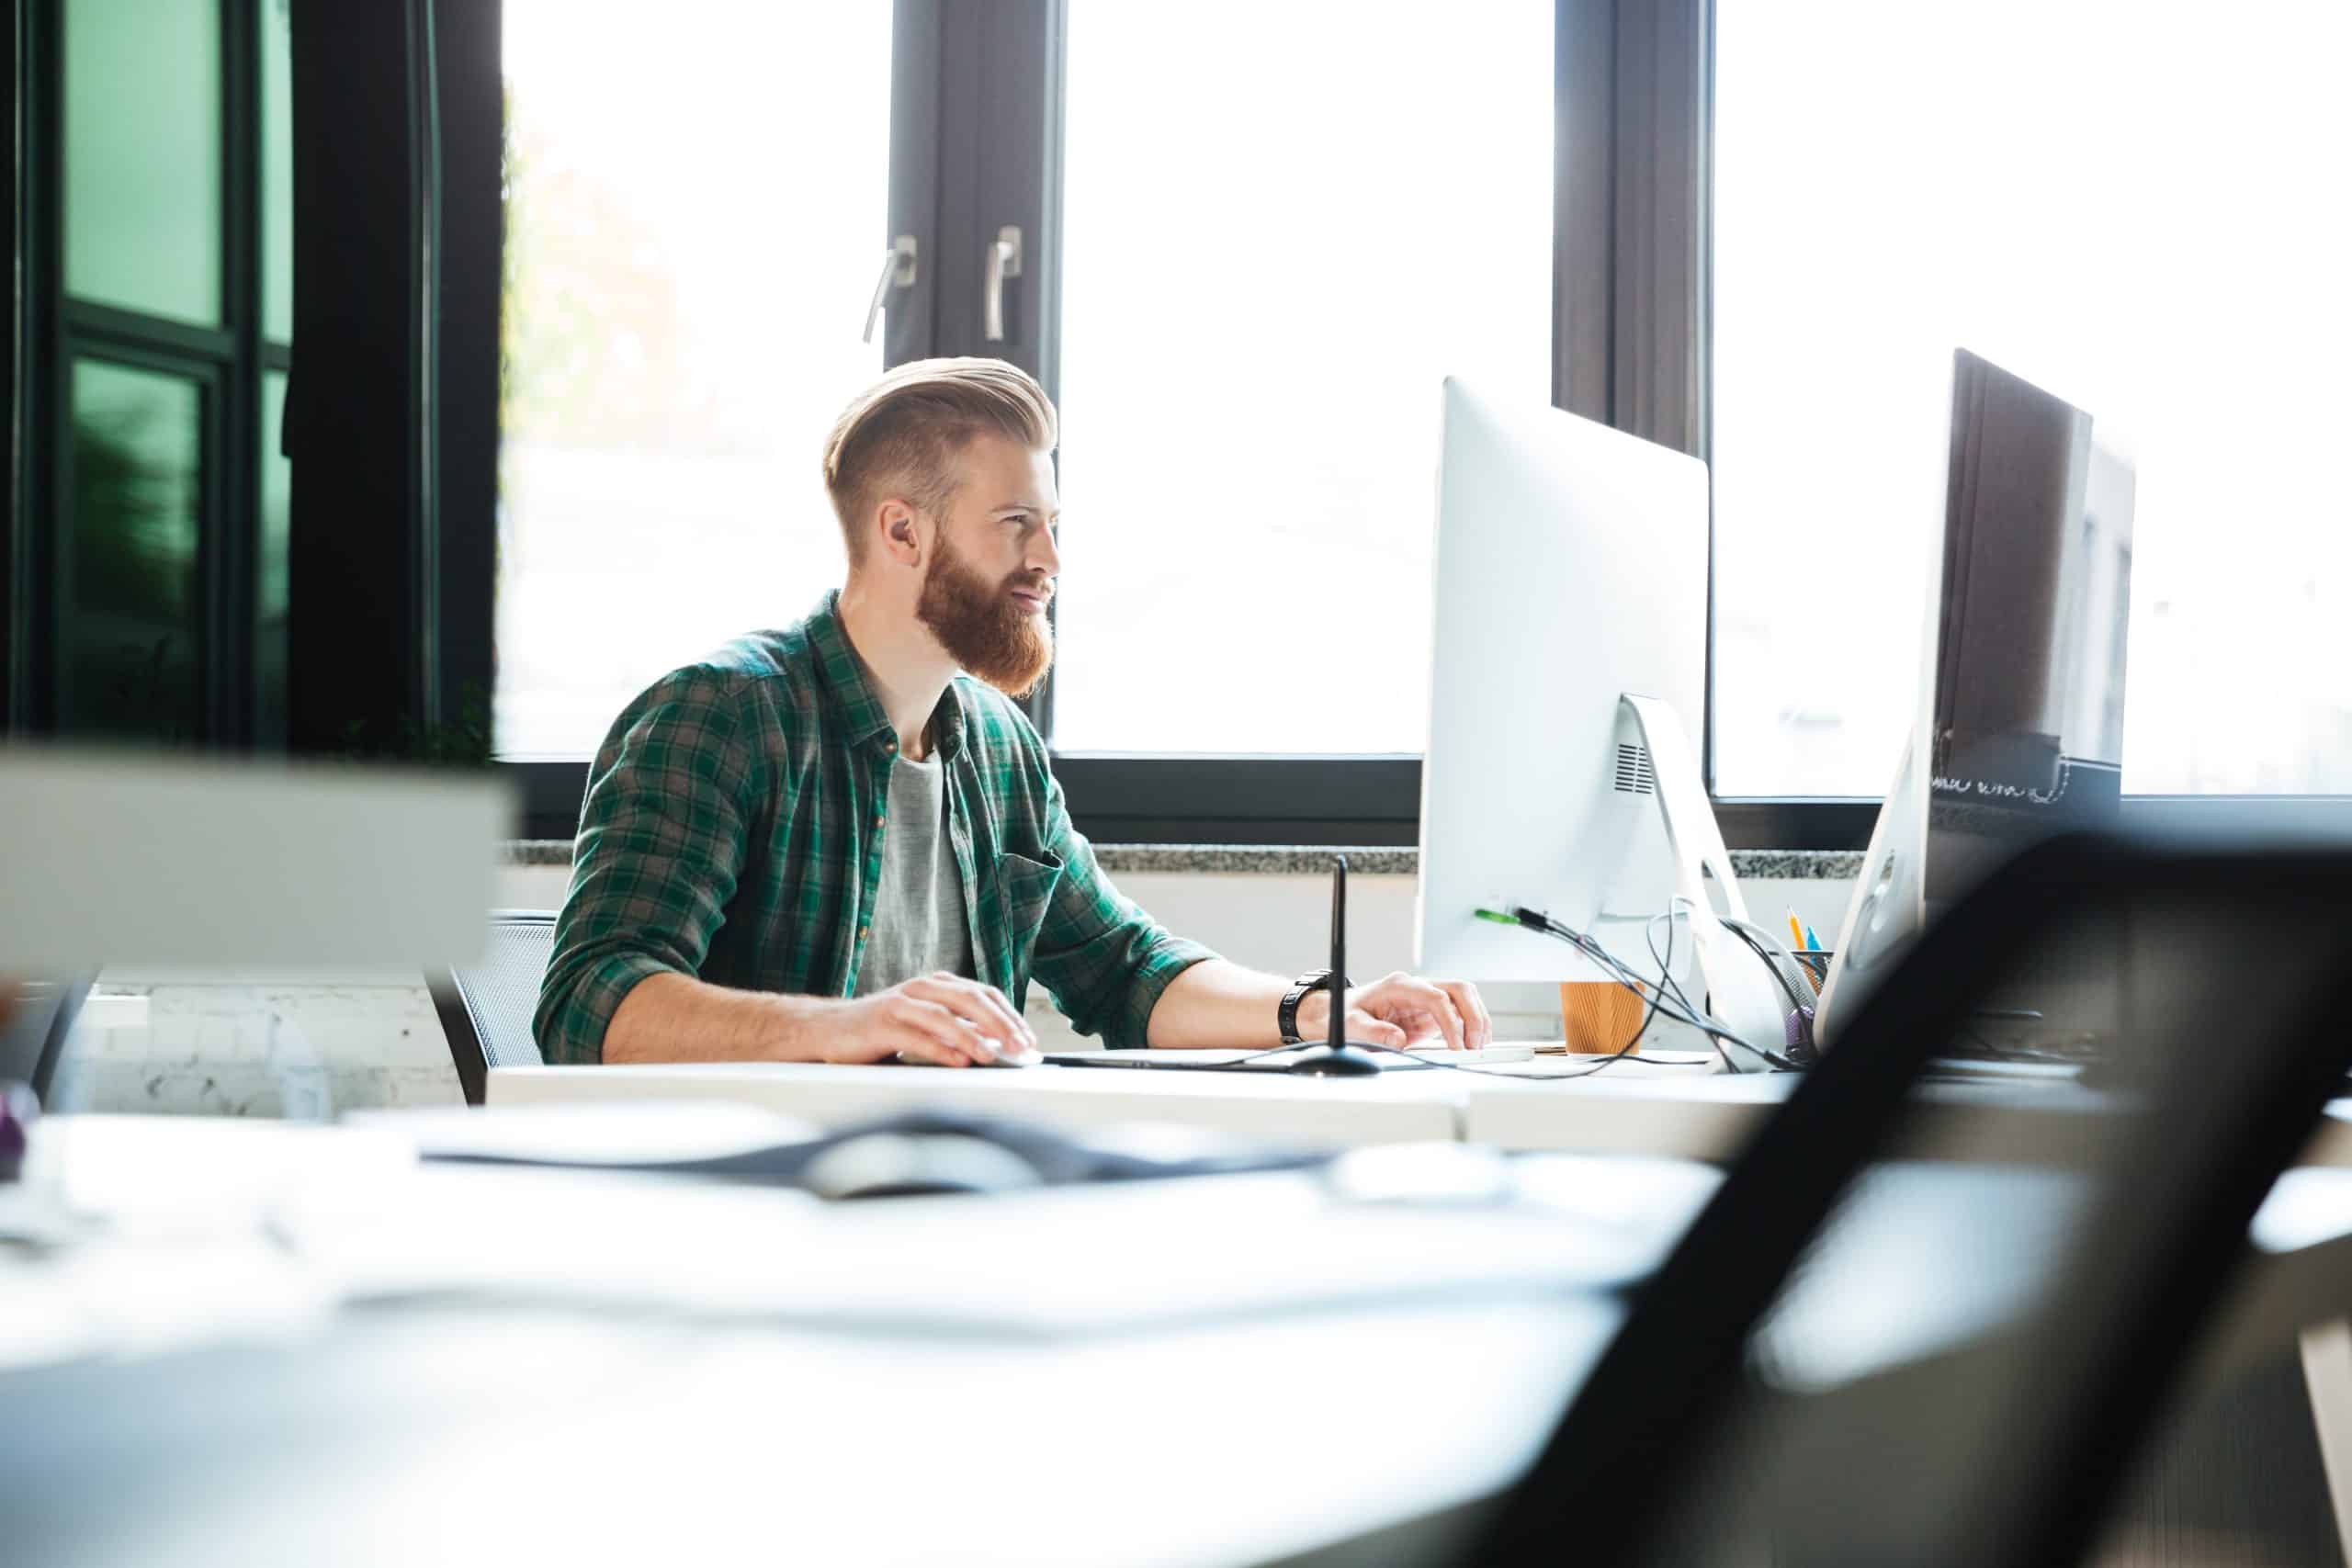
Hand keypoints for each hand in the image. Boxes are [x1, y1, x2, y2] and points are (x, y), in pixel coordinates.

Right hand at [821, 973, 1037, 1066]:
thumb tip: (998, 1047)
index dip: (1010, 1015)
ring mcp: (900, 1003)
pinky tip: (957, 1061)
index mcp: (938, 984)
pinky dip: (940, 1049)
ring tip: (992, 1056)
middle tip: (1020, 1047)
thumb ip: (958, 1030)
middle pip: (970, 999)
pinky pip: (915, 1036)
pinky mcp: (881, 1023)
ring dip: (972, 1037)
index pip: (984, 994)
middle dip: (1000, 1024)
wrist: (829, 1029)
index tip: (1029, 1039)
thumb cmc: (883, 1030)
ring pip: (944, 1016)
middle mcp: (922, 987)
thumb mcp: (926, 1024)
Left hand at [1297, 972, 1492, 1051]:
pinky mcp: (1429, 1013)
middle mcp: (1417, 987)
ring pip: (1464, 998)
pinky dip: (1470, 1026)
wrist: (1337, 1013)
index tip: (1456, 1045)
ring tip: (1477, 1046)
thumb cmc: (1343, 1014)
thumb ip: (1373, 1032)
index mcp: (1399, 985)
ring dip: (1476, 1020)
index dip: (1450, 1021)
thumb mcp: (1351, 1025)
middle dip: (1474, 1016)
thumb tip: (1397, 1040)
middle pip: (1459, 989)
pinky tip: (1473, 1043)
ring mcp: (1425, 998)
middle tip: (1475, 1045)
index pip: (1436, 997)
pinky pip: (1459, 1013)